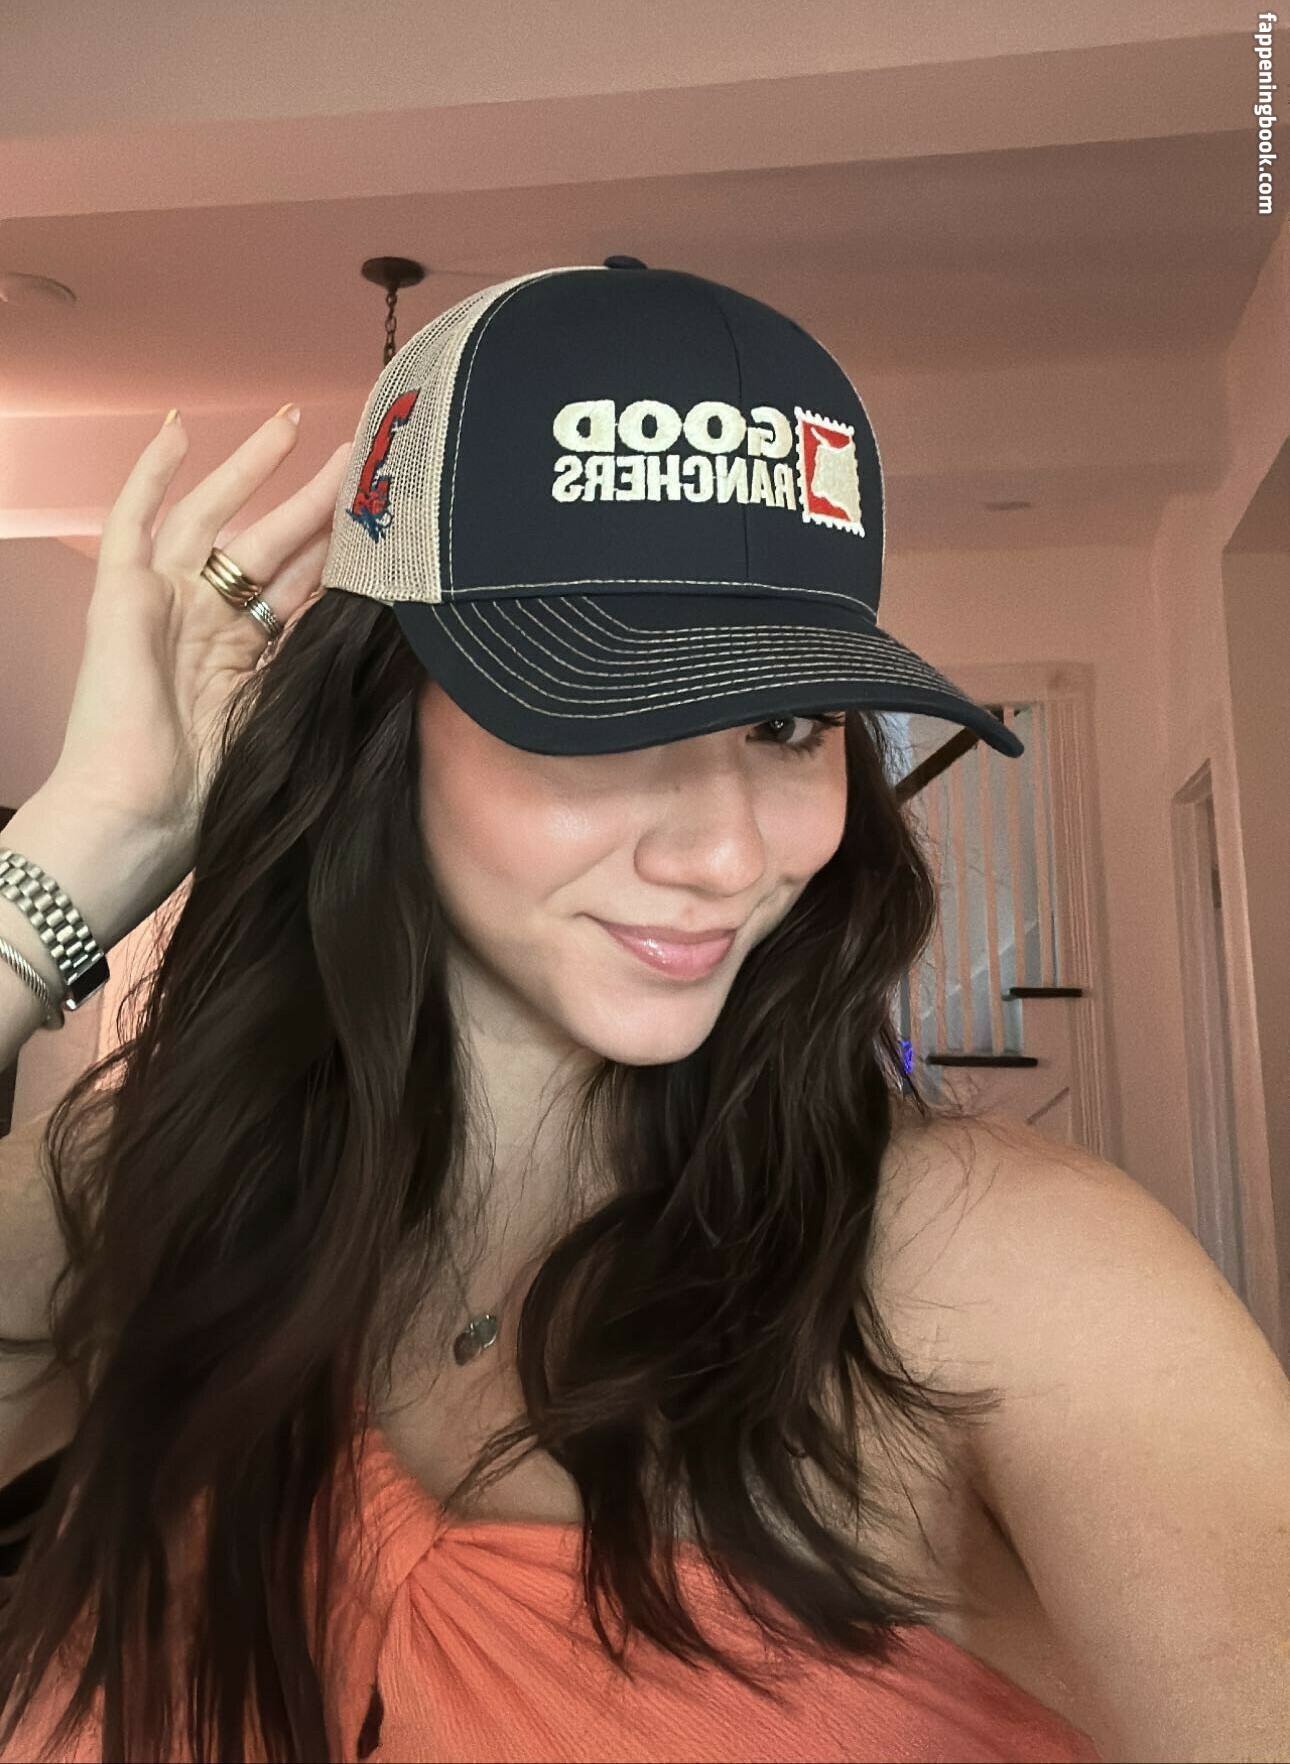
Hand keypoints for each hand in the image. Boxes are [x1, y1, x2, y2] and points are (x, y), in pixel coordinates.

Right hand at [45, 408, 349, 862]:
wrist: (140, 814)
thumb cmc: (212, 795)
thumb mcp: (293, 722)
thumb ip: (329, 675)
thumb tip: (400, 641)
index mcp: (251, 659)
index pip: (309, 590)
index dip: (348, 555)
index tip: (392, 522)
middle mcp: (210, 624)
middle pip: (275, 545)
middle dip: (319, 501)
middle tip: (365, 456)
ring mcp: (165, 604)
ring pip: (218, 517)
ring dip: (255, 469)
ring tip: (297, 424)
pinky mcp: (122, 596)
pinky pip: (133, 520)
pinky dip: (151, 473)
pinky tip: (176, 427)